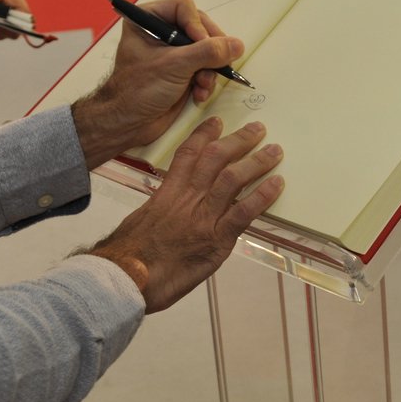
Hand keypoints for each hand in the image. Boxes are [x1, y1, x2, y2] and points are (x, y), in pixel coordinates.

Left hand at [72, 0, 244, 167]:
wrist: (128, 124)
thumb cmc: (137, 90)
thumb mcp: (174, 66)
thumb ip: (206, 52)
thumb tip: (236, 45)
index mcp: (148, 19)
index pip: (184, 7)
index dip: (197, 25)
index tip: (203, 44)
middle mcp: (161, 31)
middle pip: (201, 27)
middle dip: (208, 51)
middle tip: (213, 65)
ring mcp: (173, 51)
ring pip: (207, 49)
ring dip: (210, 69)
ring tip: (202, 85)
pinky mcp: (183, 70)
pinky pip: (206, 66)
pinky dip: (207, 80)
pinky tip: (199, 94)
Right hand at [87, 118, 282, 311]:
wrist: (123, 280)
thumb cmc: (127, 257)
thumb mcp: (141, 221)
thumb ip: (160, 208)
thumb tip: (168, 205)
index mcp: (167, 193)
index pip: (188, 154)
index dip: (204, 134)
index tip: (218, 121)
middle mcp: (186, 199)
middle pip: (215, 158)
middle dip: (238, 140)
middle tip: (257, 129)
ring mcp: (202, 218)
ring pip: (232, 178)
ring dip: (256, 161)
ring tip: (275, 151)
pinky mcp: (215, 240)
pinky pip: (243, 212)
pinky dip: (262, 196)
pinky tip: (277, 184)